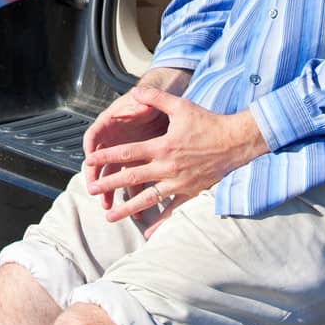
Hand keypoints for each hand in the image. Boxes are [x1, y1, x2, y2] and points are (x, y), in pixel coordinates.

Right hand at [80, 83, 172, 200]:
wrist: (161, 110)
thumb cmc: (148, 103)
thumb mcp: (144, 101)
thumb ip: (141, 101)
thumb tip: (138, 97)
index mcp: (109, 125)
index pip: (93, 137)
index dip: (90, 149)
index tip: (89, 161)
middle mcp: (112, 142)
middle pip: (99, 161)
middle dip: (96, 178)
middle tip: (94, 191)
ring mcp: (123, 155)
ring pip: (112, 175)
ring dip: (109, 190)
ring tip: (108, 207)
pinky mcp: (136, 164)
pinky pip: (131, 181)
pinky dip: (131, 194)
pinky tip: (134, 208)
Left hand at [83, 86, 268, 235]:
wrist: (234, 141)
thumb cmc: (207, 122)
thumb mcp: (180, 106)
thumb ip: (156, 98)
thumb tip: (135, 91)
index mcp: (162, 147)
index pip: (127, 153)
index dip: (106, 156)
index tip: (89, 162)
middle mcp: (167, 167)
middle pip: (132, 178)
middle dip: (109, 184)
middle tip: (91, 189)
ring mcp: (178, 183)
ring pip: (147, 198)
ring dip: (126, 208)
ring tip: (109, 216)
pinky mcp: (190, 192)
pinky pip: (172, 210)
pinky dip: (160, 222)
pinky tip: (148, 233)